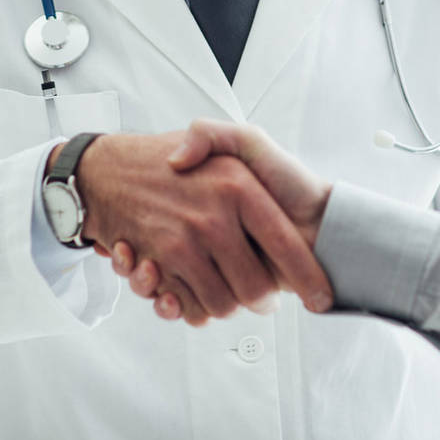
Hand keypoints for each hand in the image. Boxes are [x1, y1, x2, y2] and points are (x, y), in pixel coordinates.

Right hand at [56, 132, 331, 326]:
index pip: (284, 242)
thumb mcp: (229, 132)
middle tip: (264, 299)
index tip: (323, 300)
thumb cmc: (192, 162)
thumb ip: (234, 137)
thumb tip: (201, 163)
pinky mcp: (156, 262)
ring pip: (219, 304)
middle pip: (253, 289)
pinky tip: (179, 293)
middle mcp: (213, 218)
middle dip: (261, 301)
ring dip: (223, 306)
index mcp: (240, 188)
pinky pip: (179, 303)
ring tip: (225, 291)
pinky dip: (182, 307)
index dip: (306, 276)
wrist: (116, 175)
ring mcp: (183, 242)